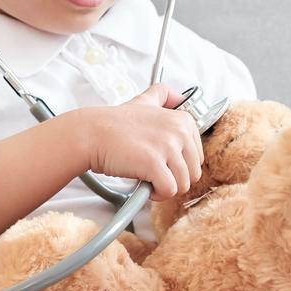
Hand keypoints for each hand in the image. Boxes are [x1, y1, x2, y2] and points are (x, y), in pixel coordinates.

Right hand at [77, 82, 203, 198]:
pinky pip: (169, 191)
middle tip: (153, 172)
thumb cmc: (116, 124)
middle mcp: (179, 131)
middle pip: (193, 173)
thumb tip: (180, 96)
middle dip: (173, 178)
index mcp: (183, 120)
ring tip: (147, 178)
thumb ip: (164, 95)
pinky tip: (144, 185)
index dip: (178, 165)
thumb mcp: (145, 101)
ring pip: (183, 185)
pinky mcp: (154, 164)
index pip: (197, 158)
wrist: (92, 134)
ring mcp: (168, 147)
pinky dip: (157, 194)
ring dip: (164, 188)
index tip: (161, 161)